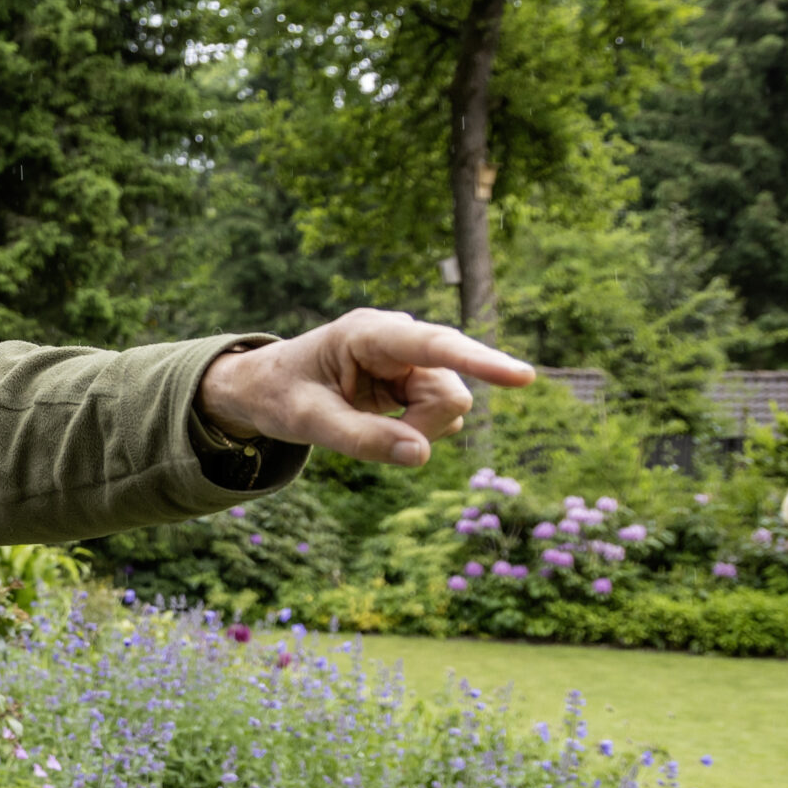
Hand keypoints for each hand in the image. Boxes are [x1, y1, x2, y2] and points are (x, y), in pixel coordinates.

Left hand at [199, 310, 534, 466]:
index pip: (435, 346)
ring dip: (415, 431)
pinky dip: (413, 431)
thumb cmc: (279, 395)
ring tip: (363, 421)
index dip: (479, 361)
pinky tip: (380, 419)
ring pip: (448, 409)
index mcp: (368, 333)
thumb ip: (360, 439)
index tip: (522, 377)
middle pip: (449, 394)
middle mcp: (400, 340)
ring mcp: (413, 360)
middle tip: (364, 434)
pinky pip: (439, 417)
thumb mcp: (306, 422)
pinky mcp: (417, 381)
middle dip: (419, 428)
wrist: (266, 386)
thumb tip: (423, 455)